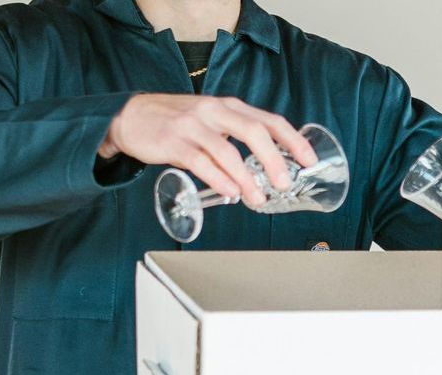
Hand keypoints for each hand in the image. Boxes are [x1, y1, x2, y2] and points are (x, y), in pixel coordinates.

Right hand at [102, 93, 317, 206]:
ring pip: (227, 151)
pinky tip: (230, 193)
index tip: (309, 159)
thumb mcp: (212, 123)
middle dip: (274, 159)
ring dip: (247, 178)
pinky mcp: (174, 143)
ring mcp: (193, 126)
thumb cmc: (177, 125)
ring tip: (258, 199)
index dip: (292, 139)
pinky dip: (219, 180)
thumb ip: (236, 140)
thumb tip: (264, 170)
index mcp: (229, 107)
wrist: (132, 117)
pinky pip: (201, 162)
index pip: (268, 120)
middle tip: (284, 183)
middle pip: (253, 131)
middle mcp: (214, 112)